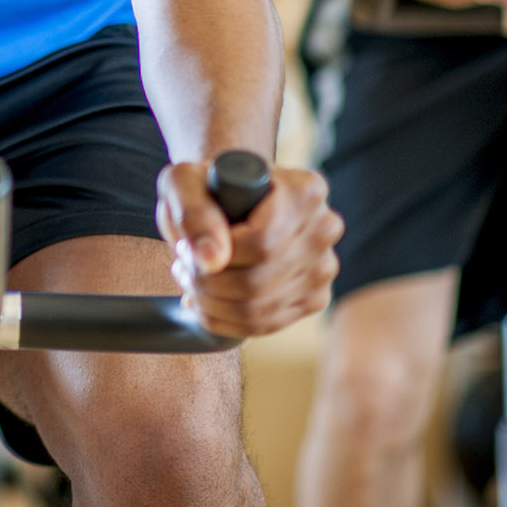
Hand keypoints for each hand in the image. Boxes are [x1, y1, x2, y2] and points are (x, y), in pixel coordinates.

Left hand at [157, 160, 341, 339]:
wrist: (228, 196)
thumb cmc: (206, 185)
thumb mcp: (184, 182)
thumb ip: (193, 212)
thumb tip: (211, 260)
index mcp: (305, 191)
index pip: (261, 243)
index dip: (215, 255)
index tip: (183, 248)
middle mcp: (325, 228)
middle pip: (258, 281)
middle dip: (207, 284)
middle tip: (181, 267)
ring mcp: (324, 267)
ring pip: (260, 309)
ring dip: (212, 304)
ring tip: (190, 281)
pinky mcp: (315, 298)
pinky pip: (267, 324)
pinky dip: (226, 321)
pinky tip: (204, 303)